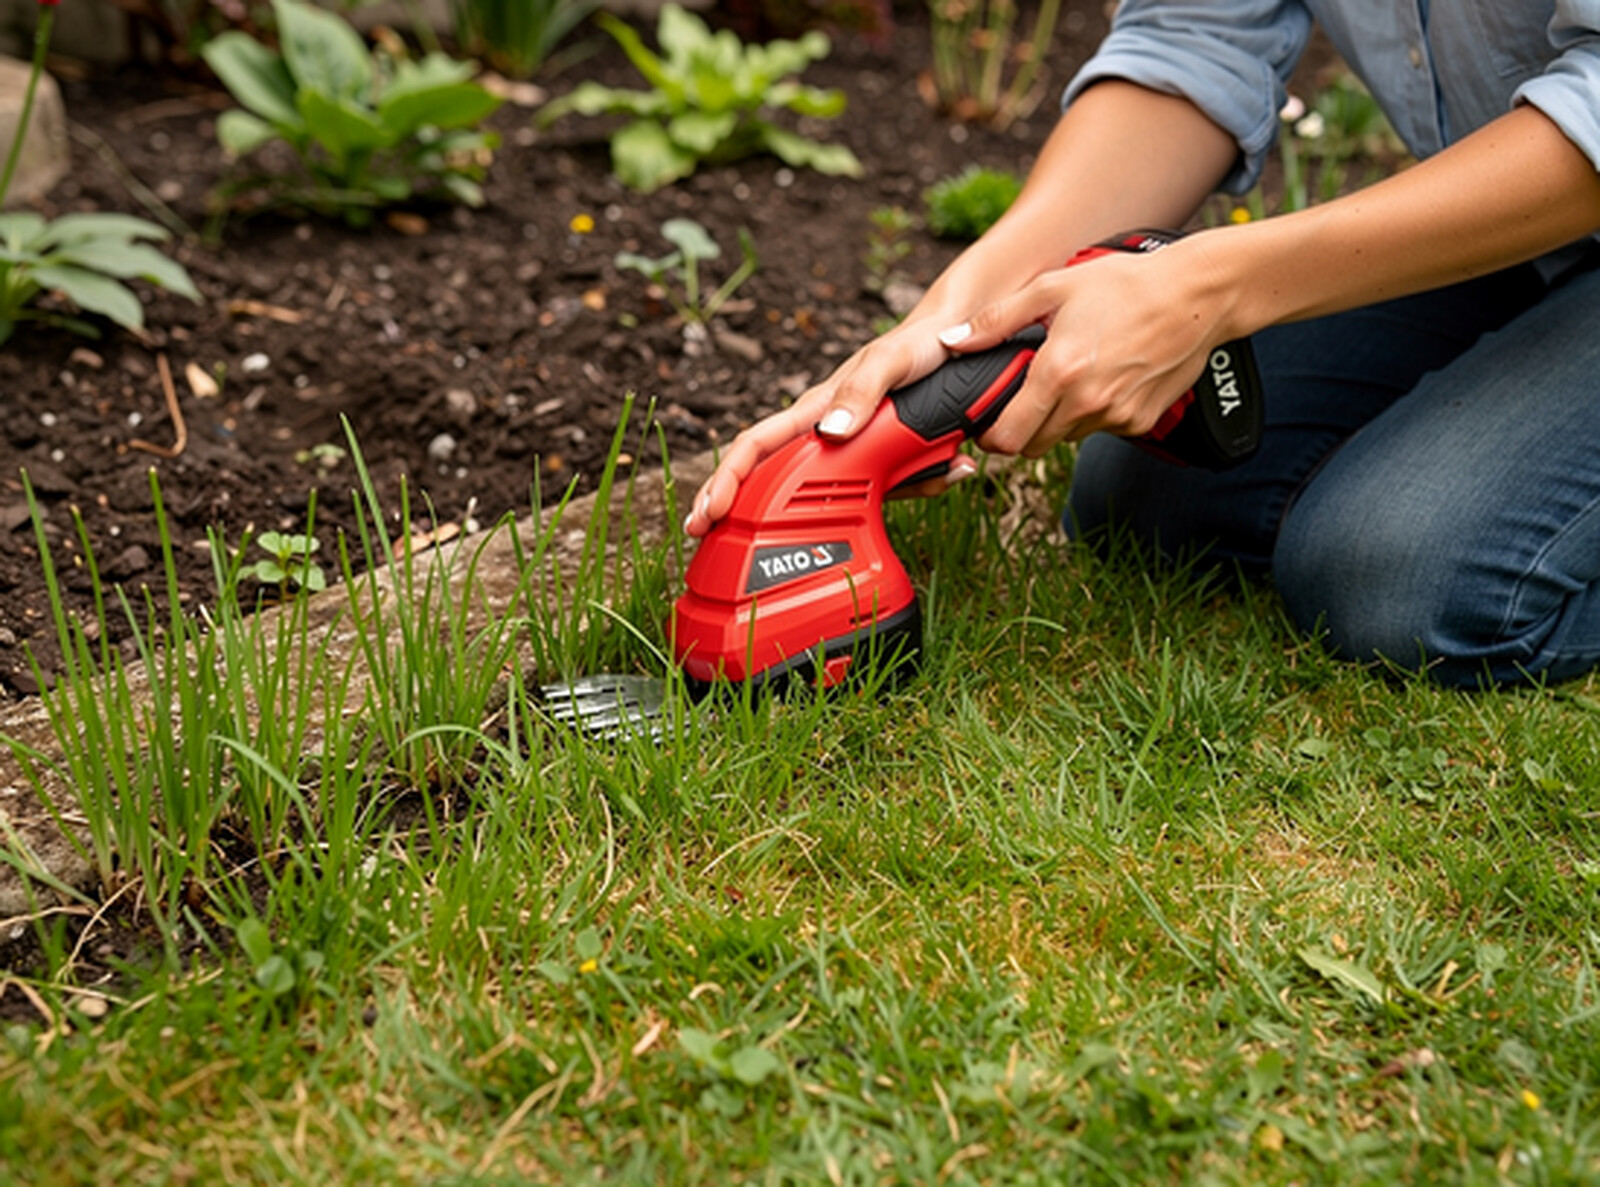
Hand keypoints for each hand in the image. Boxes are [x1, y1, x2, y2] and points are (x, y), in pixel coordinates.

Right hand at [682, 317, 961, 536]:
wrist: (958, 346)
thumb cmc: (918, 347)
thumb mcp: (892, 361)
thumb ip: (863, 392)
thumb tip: (830, 431)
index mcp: (816, 409)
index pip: (756, 445)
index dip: (728, 479)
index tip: (710, 513)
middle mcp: (820, 432)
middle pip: (762, 473)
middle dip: (728, 506)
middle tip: (702, 541)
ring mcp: (842, 451)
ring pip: (801, 492)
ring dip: (773, 523)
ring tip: (744, 555)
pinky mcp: (870, 465)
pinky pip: (853, 497)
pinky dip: (839, 523)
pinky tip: (825, 549)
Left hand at [941, 240, 1234, 457]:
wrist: (1198, 295)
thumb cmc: (1125, 285)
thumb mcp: (1053, 288)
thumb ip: (997, 321)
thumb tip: (953, 342)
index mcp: (1058, 373)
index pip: (1007, 438)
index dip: (991, 436)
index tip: (988, 422)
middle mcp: (1087, 402)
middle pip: (1032, 446)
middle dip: (1021, 428)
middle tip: (1025, 396)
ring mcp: (1117, 416)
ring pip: (1066, 437)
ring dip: (1058, 419)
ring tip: (1073, 375)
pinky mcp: (1140, 421)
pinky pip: (1101, 429)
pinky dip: (1094, 413)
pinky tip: (1106, 377)